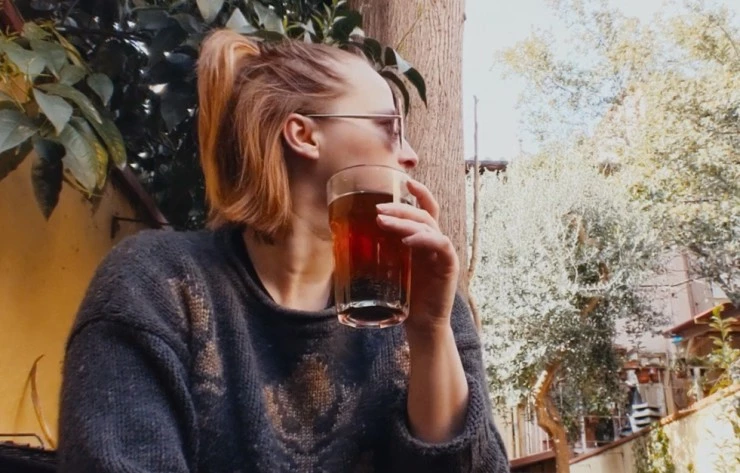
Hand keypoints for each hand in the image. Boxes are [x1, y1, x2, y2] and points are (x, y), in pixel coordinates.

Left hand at [376, 179, 459, 334]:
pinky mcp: (448, 265)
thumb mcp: (388, 270)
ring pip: (429, 226)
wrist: (422, 325)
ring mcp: (443, 252)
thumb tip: (344, 242)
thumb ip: (378, 254)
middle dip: (400, 208)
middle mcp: (435, 242)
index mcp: (423, 240)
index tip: (404, 180)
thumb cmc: (403, 298)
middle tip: (379, 209)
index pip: (425, 209)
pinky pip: (440, 244)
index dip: (419, 193)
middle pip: (423, 214)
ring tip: (384, 221)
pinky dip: (425, 239)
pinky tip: (408, 240)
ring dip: (406, 221)